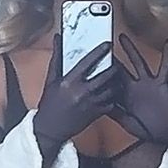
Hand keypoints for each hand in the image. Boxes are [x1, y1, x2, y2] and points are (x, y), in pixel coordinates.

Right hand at [33, 34, 118, 150]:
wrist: (50, 129)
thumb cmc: (49, 104)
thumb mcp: (51, 80)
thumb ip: (56, 58)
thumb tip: (57, 38)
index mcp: (70, 81)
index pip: (88, 62)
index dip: (100, 52)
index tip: (108, 45)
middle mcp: (82, 91)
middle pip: (105, 75)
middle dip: (114, 66)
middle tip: (116, 61)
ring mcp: (91, 103)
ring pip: (111, 89)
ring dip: (116, 81)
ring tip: (118, 76)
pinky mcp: (96, 114)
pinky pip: (111, 102)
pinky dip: (114, 96)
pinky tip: (114, 91)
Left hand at [109, 34, 167, 156]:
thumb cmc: (149, 129)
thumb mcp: (128, 122)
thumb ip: (115, 113)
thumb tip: (99, 106)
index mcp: (126, 96)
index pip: (111, 83)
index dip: (101, 74)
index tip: (90, 64)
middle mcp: (135, 87)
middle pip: (120, 69)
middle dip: (111, 58)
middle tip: (100, 45)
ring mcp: (148, 83)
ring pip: (137, 63)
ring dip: (130, 50)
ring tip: (122, 38)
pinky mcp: (161, 84)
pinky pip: (165, 67)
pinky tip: (167, 44)